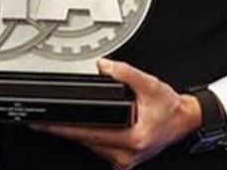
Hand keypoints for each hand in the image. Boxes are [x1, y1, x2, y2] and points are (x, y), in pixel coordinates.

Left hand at [31, 59, 201, 169]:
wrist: (184, 120)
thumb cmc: (170, 108)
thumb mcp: (149, 84)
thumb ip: (125, 73)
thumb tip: (104, 66)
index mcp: (132, 139)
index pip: (88, 134)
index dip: (63, 128)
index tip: (45, 124)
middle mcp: (126, 155)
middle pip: (85, 142)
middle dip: (64, 130)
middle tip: (42, 120)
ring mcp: (124, 160)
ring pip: (90, 147)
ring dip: (76, 134)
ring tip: (59, 121)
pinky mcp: (123, 159)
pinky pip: (98, 149)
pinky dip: (88, 138)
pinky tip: (82, 127)